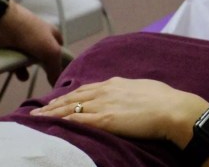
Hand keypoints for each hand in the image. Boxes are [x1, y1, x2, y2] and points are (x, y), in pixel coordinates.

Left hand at [0, 0, 63, 84]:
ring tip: (26, 78)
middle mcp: (37, 36)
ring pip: (28, 60)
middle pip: (44, 55)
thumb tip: (57, 83)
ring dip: (29, 69)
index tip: (62, 76)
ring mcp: (21, 42)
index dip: (63, 60)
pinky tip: (18, 76)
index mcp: (50, 32)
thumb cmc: (28, 33)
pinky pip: (14, 62)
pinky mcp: (7, 47)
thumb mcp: (49, 49)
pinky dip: (17, 70)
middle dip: (45, 67)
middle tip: (45, 81)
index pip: (61, 47)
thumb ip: (56, 66)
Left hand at [31, 77, 208, 148]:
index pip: (85, 89)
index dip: (68, 95)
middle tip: (36, 110)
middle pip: (72, 97)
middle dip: (53, 103)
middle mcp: (105, 91)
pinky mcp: (105, 119)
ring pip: (71, 108)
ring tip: (37, 117)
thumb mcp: (141, 89)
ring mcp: (104, 105)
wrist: (172, 109)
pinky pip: (79, 120)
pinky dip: (63, 121)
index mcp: (114, 83)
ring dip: (52, 113)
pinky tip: (52, 124)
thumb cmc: (164, 100)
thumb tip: (127, 95)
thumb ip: (128, 92)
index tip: (56, 100)